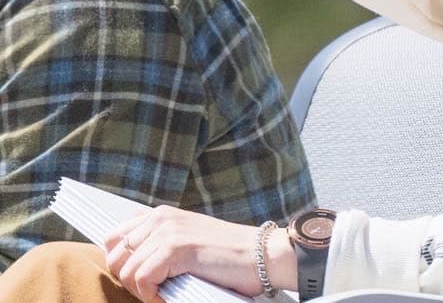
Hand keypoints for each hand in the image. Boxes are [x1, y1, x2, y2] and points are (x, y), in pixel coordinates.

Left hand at [104, 206, 295, 301]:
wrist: (263, 256)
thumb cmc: (229, 256)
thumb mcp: (188, 240)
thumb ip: (159, 243)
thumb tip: (127, 264)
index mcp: (161, 214)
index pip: (114, 238)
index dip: (121, 264)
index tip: (140, 280)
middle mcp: (161, 218)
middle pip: (114, 256)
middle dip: (128, 280)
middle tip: (153, 290)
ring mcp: (168, 232)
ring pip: (125, 270)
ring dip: (141, 290)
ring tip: (164, 294)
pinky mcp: (176, 248)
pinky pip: (142, 279)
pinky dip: (152, 295)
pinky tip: (169, 296)